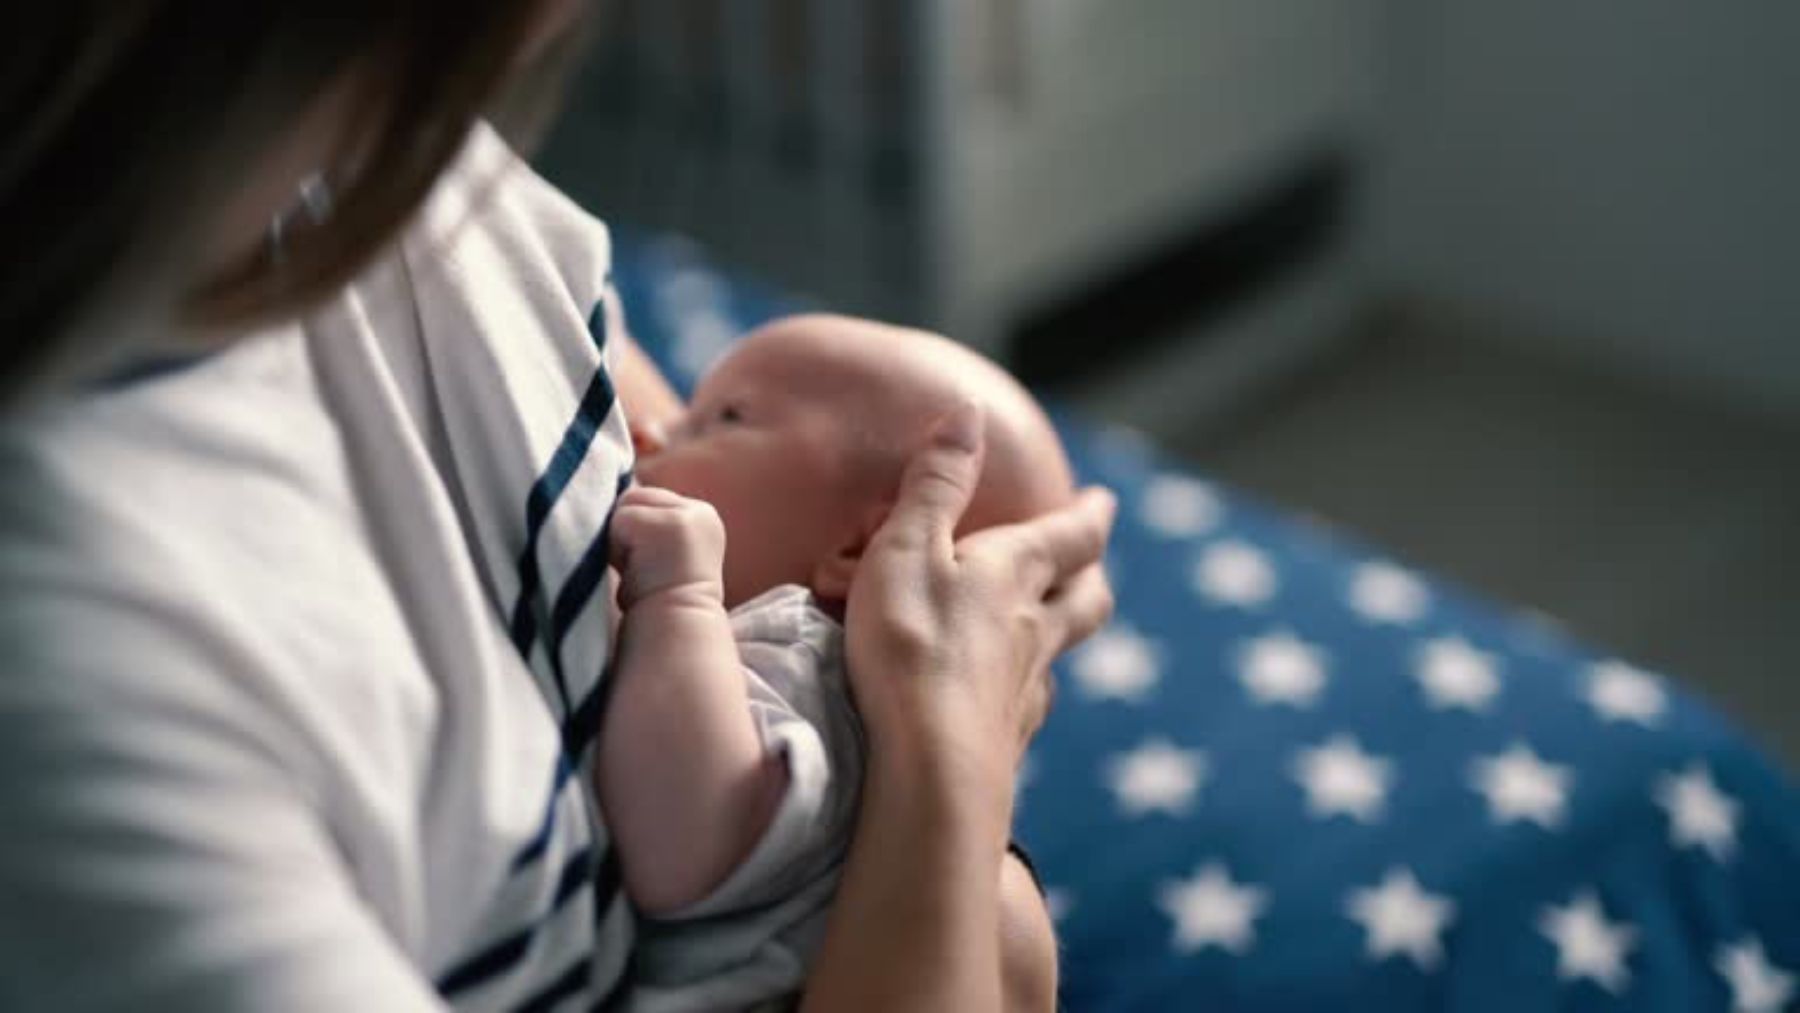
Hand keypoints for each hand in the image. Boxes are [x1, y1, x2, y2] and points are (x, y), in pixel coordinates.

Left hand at [609, 485, 726, 610]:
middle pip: (633, 497)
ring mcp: (687, 516)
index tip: (641, 565)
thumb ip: (646, 527)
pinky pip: (619, 520)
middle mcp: (700, 512)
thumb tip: (609, 499)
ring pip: (624, 506)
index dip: (630, 530)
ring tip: (636, 571)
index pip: (645, 499)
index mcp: (701, 519)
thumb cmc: (659, 604)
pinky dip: (616, 550)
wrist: (678, 632)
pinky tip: (634, 572)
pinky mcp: (672, 523)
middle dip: (622, 531)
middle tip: (637, 569)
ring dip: (618, 541)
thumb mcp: (658, 556)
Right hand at [843, 402, 1116, 807]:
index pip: (1072, 536)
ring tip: (1050, 629)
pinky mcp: (1005, 741)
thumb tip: (971, 410)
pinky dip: (1026, 691)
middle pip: (1085, 599)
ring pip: (1059, 654)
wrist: (929, 769)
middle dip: (1090, 575)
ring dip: (1061, 634)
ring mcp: (1025, 692)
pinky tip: (1008, 702)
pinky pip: (1028, 705)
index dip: (1089, 515)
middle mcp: (1035, 631)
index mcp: (1016, 574)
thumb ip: (937, 482)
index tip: (1102, 500)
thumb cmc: (910, 646)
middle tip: (1093, 564)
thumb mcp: (907, 547)